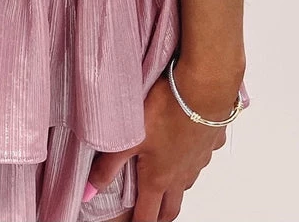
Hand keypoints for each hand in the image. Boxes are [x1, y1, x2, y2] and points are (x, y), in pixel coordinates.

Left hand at [85, 62, 238, 220]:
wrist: (204, 89)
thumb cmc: (166, 110)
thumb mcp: (129, 139)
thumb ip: (108, 166)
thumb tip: (88, 191)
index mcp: (159, 177)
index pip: (149, 215)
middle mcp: (181, 174)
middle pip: (172, 206)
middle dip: (160, 215)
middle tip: (151, 216)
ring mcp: (199, 159)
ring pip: (187, 181)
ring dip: (176, 187)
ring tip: (164, 182)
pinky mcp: (210, 141)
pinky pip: (202, 155)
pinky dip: (193, 156)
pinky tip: (186, 144)